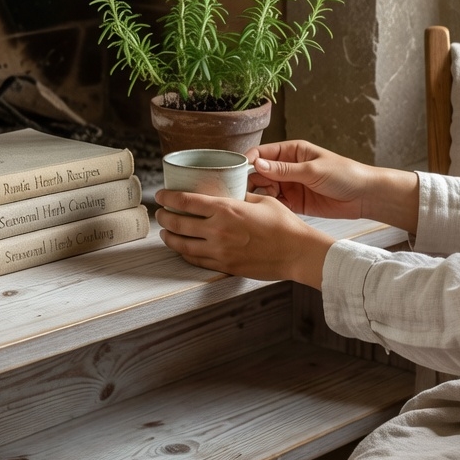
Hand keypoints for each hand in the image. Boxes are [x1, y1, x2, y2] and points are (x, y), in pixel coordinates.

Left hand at [154, 189, 333, 288]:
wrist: (298, 253)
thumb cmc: (284, 225)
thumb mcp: (261, 200)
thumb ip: (239, 197)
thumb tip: (227, 194)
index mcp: (226, 209)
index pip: (186, 201)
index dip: (168, 198)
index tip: (161, 195)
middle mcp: (218, 230)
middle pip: (179, 223)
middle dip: (165, 217)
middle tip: (161, 213)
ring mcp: (220, 251)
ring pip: (183, 245)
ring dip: (169, 238)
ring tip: (165, 232)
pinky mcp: (225, 266)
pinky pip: (196, 260)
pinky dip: (185, 254)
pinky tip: (182, 249)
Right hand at [245, 140, 419, 233]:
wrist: (365, 196)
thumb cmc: (344, 174)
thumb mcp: (312, 170)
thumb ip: (284, 169)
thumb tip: (257, 164)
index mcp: (291, 151)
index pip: (262, 153)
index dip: (248, 161)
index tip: (236, 171)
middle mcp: (286, 167)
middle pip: (259, 172)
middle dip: (249, 180)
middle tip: (239, 191)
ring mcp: (289, 185)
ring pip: (264, 188)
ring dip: (257, 194)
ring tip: (251, 202)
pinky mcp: (293, 202)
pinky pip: (274, 203)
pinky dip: (267, 206)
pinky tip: (260, 210)